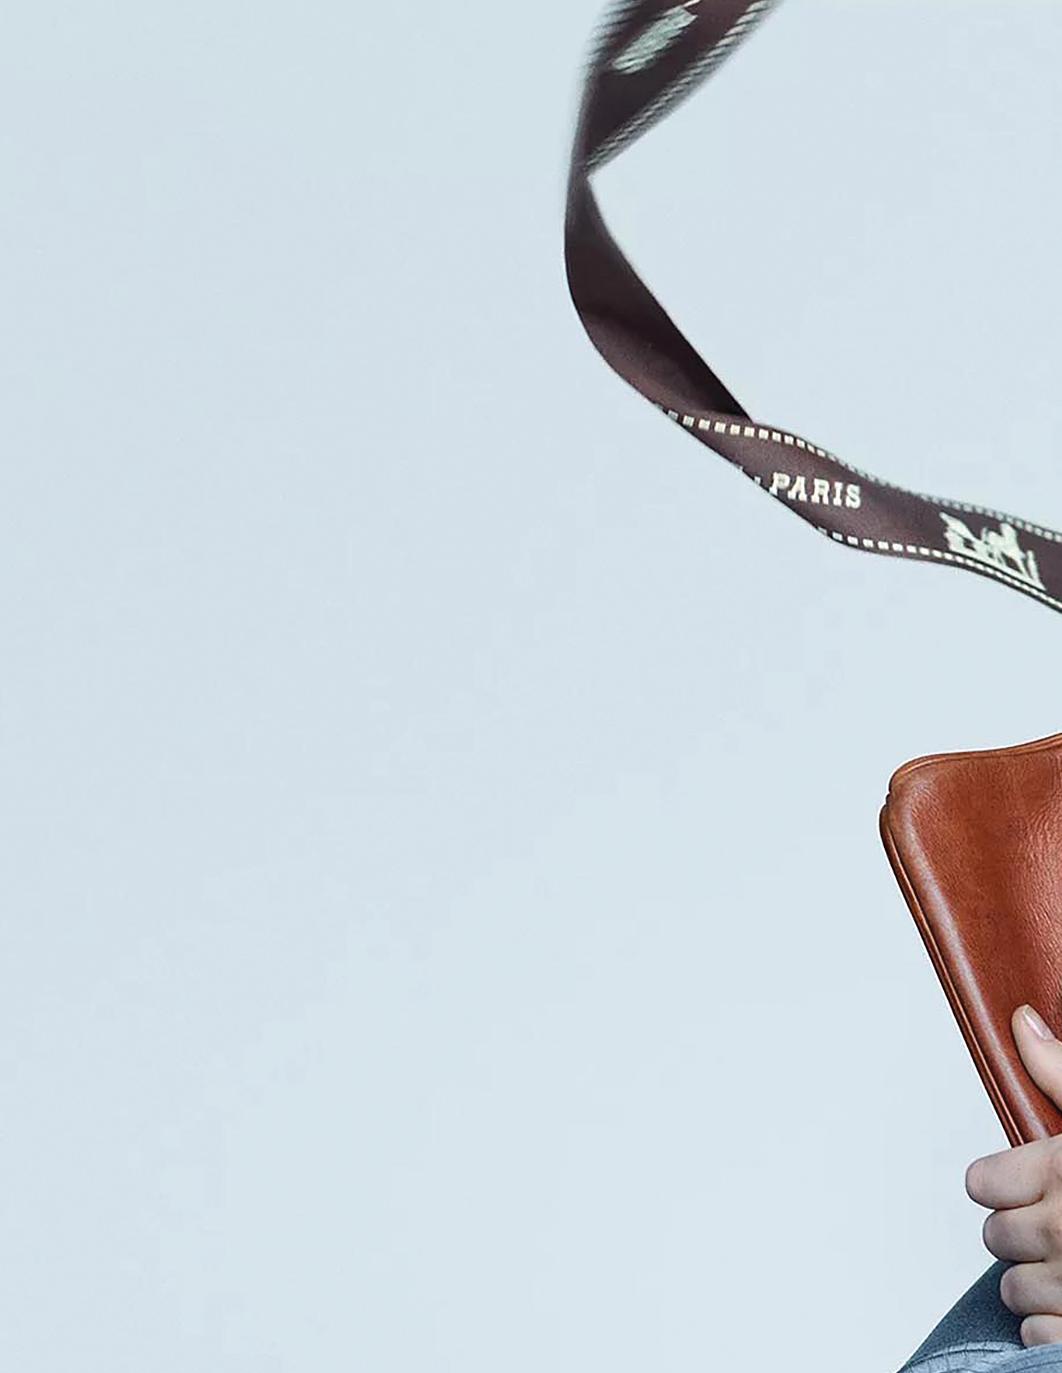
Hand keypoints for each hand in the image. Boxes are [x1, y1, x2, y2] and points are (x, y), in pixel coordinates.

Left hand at [966, 1004, 1061, 1346]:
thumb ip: (1060, 1074)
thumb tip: (1020, 1022)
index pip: (981, 1184)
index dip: (1002, 1186)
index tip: (1027, 1187)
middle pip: (996, 1238)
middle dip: (1021, 1233)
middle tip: (1060, 1227)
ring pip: (1013, 1290)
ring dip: (1038, 1282)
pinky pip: (1036, 1335)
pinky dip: (1053, 1326)